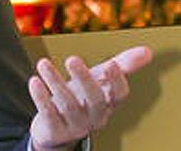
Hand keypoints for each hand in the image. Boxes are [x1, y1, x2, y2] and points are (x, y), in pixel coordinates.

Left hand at [28, 46, 152, 150]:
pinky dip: (41, 97)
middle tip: (72, 59)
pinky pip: (49, 114)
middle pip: (94, 100)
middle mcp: (95, 117)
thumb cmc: (81, 98)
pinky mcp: (56, 131)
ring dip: (55, 82)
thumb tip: (148, 51)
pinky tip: (34, 81)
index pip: (119, 95)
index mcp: (108, 104)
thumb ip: (121, 66)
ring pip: (68, 105)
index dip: (117, 81)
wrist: (55, 129)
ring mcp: (76, 126)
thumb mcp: (98, 81)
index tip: (111, 64)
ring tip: (43, 63)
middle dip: (84, 79)